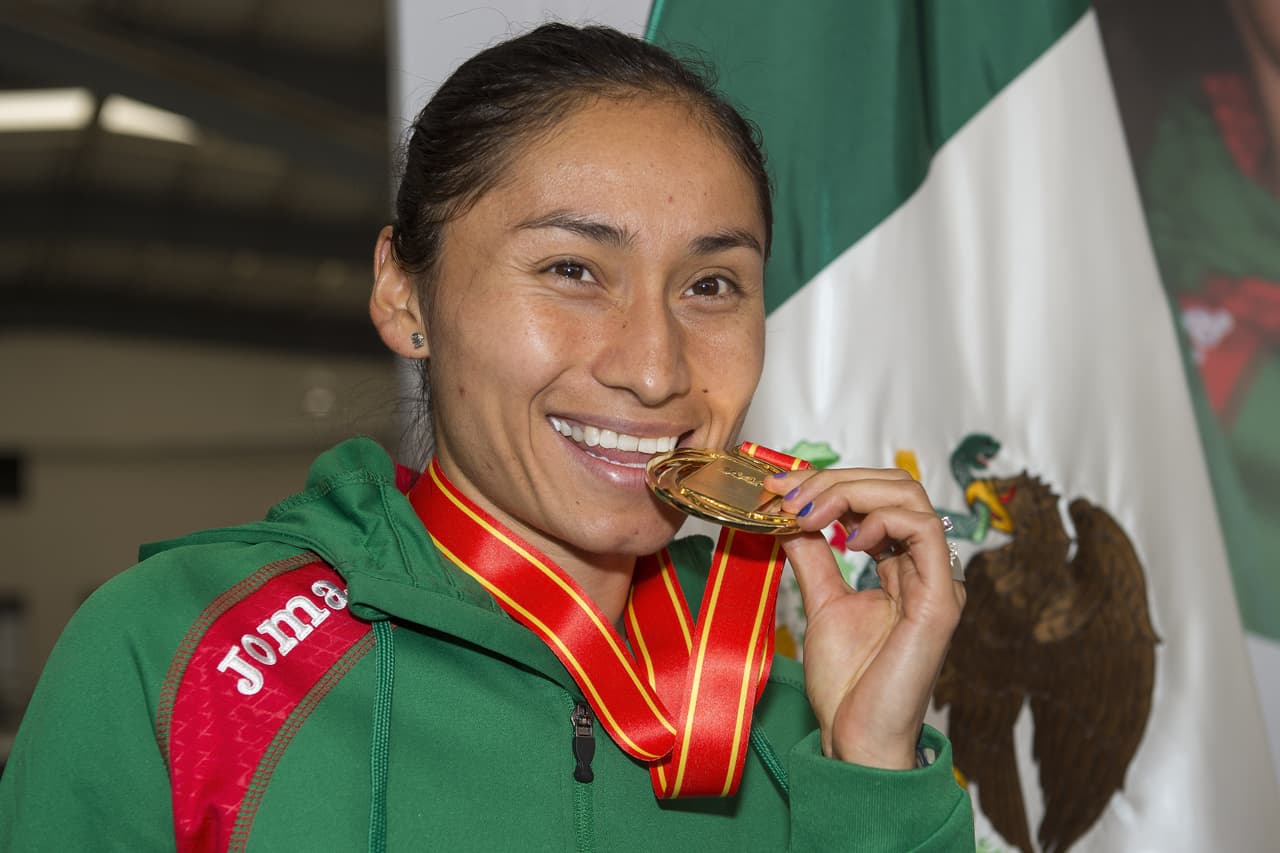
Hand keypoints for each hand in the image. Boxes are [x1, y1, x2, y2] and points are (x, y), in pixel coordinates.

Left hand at [763, 467, 964, 768]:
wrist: (855, 737)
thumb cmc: (846, 684)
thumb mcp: (820, 601)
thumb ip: (812, 555)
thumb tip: (790, 514)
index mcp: (900, 566)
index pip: (876, 496)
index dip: (829, 482)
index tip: (779, 485)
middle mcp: (924, 567)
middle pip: (896, 486)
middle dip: (836, 479)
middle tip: (789, 493)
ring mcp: (937, 581)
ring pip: (911, 497)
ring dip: (851, 491)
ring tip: (810, 512)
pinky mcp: (940, 601)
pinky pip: (925, 532)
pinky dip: (883, 519)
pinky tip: (850, 537)